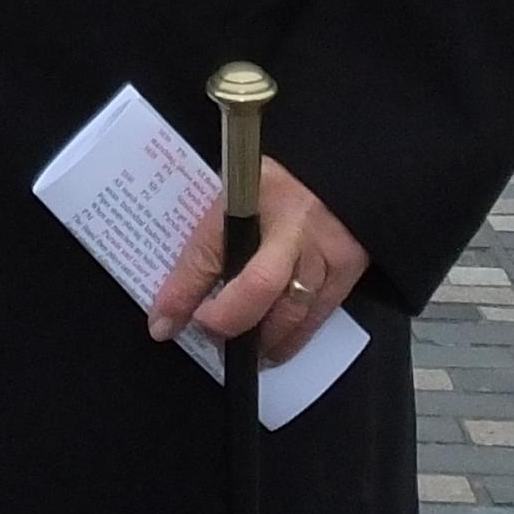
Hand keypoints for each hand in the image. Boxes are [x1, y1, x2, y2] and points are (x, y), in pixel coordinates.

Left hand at [148, 158, 369, 367]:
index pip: (208, 248)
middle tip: (208, 335)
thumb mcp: (234, 190)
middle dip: (228, 322)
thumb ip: (209, 238)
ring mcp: (325, 248)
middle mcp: (292, 223)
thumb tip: (173, 295)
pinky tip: (275, 346)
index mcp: (251, 191)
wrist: (338, 164)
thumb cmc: (275, 178)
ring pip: (291, 312)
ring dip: (261, 340)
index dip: (184, 291)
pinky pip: (319, 317)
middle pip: (257, 286)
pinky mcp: (349, 268)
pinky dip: (293, 338)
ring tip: (241, 349)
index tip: (164, 320)